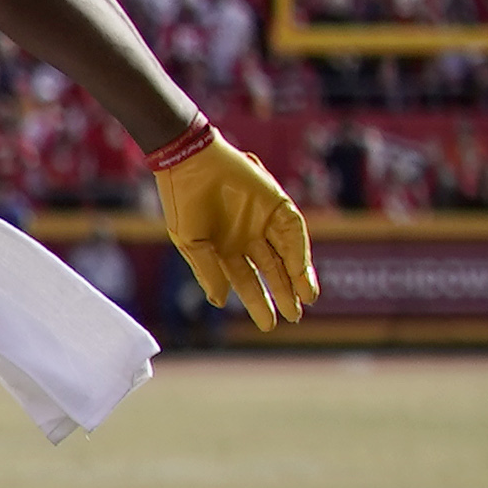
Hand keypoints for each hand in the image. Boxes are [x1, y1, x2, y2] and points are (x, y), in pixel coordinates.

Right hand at [152, 127, 315, 333]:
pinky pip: (293, 233)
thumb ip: (208, 271)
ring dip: (297, 278)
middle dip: (282, 294)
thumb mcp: (190, 242)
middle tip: (293, 317)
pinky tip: (301, 273)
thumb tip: (220, 301)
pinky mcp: (277, 205)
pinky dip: (299, 254)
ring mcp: (263, 222)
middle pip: (270, 272)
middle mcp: (247, 238)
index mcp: (224, 249)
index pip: (246, 281)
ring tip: (305, 300)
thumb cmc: (182, 202)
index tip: (268, 324)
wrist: (191, 163)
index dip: (257, 302)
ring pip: (286, 256)